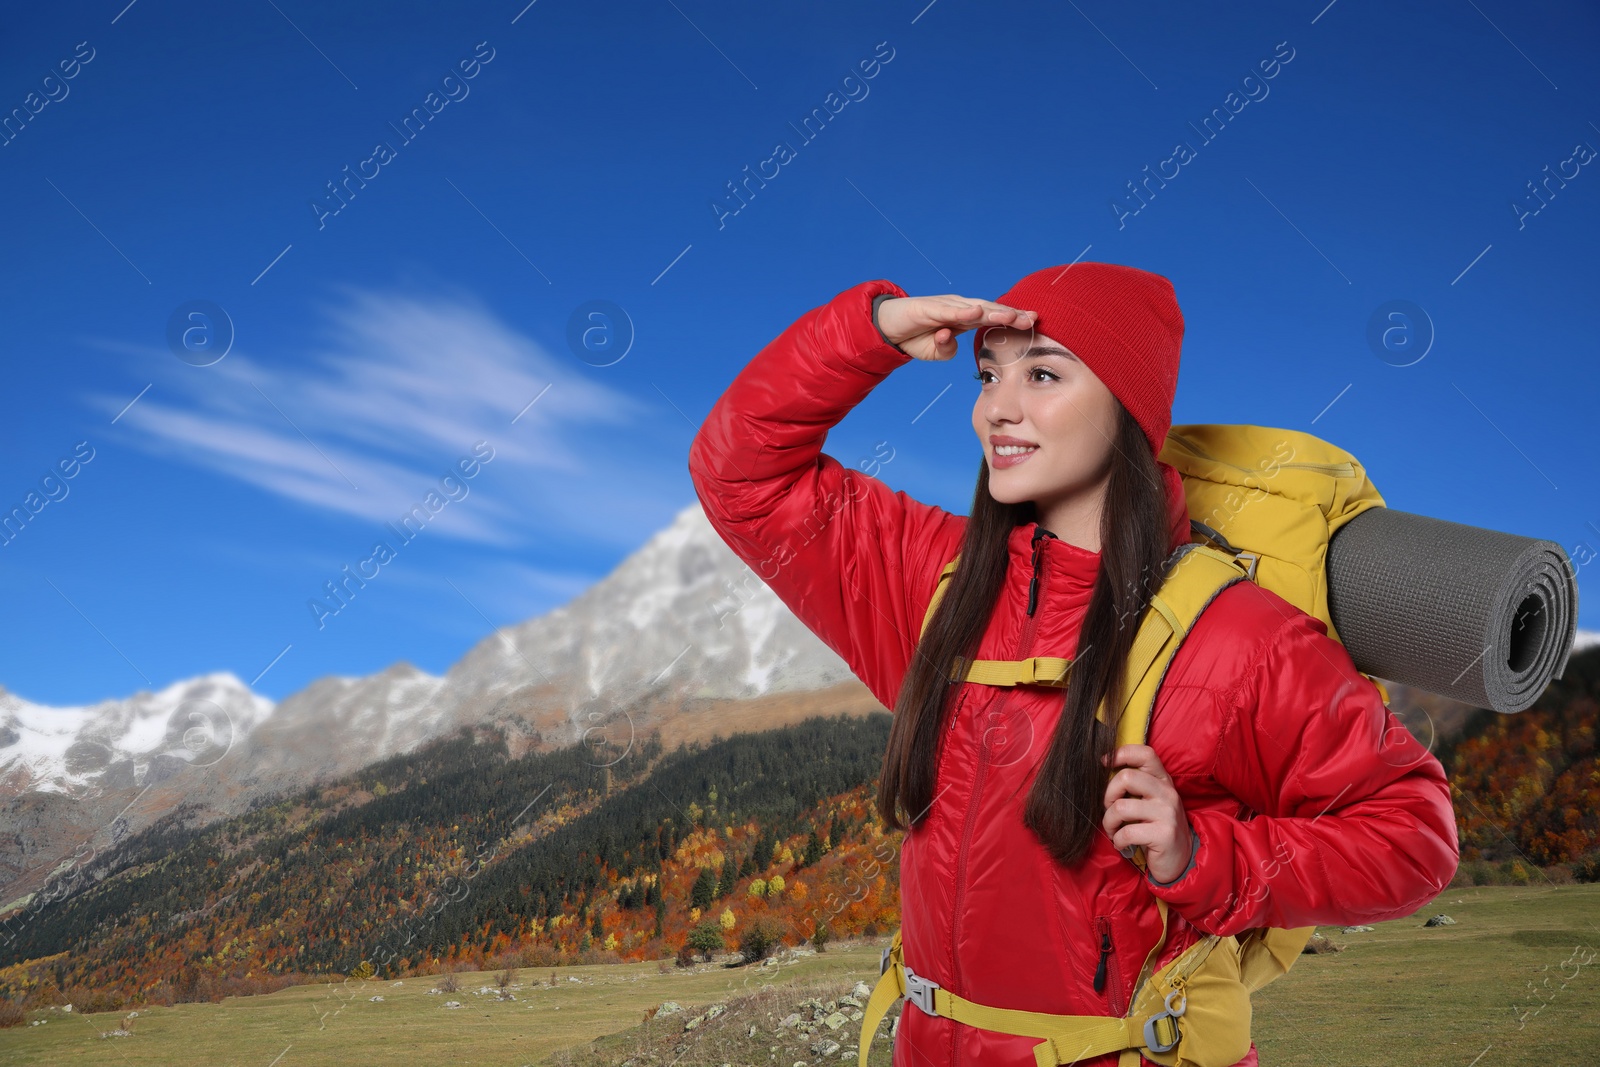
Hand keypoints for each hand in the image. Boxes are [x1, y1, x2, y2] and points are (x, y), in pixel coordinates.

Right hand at [876, 295, 1035, 361]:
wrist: (887, 327)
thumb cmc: (914, 336)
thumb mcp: (936, 351)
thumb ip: (948, 350)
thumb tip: (955, 344)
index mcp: (964, 317)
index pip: (993, 317)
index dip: (1013, 319)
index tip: (1034, 322)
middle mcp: (958, 307)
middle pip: (990, 310)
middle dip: (1011, 314)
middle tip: (1033, 318)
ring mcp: (944, 306)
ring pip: (974, 308)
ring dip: (994, 312)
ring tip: (1012, 317)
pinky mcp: (927, 307)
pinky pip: (947, 310)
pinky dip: (962, 312)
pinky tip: (976, 313)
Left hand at [1101, 744, 1192, 883]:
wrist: (1181, 859)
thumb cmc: (1157, 827)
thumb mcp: (1151, 800)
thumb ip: (1136, 785)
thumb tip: (1104, 769)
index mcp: (1163, 780)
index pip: (1145, 753)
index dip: (1121, 754)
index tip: (1104, 763)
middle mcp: (1167, 792)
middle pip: (1126, 777)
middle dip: (1107, 796)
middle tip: (1109, 811)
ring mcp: (1167, 813)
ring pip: (1120, 807)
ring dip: (1109, 822)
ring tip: (1113, 830)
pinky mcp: (1164, 834)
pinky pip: (1126, 832)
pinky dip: (1117, 840)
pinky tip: (1122, 843)